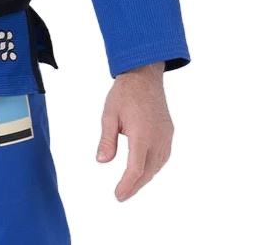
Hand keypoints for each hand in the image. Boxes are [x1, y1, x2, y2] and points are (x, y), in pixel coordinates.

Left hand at [96, 61, 172, 200]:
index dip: (127, 185)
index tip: (118, 195)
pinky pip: (162, 157)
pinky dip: (152, 166)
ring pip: (157, 166)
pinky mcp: (169, 133)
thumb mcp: (109, 115)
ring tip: (130, 185)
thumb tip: (102, 161)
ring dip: (144, 177)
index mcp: (141, 134)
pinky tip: (143, 169)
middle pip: (148, 171)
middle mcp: (158, 139)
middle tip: (121, 195)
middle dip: (134, 185)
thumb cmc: (125, 93)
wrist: (144, 76)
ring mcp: (166, 137)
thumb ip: (107, 139)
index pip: (135, 168)